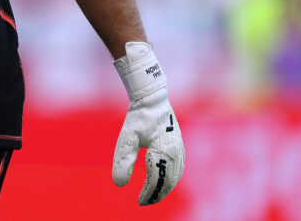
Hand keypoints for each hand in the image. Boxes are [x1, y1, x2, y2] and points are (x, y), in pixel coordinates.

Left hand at [112, 42, 184, 204]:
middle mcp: (176, 152)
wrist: (152, 98)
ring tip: (151, 195)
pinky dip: (170, 179)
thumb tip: (119, 184)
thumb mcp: (127, 138)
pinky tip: (161, 182)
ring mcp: (180, 149)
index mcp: (165, 151)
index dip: (148, 194)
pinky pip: (178, 169)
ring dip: (165, 188)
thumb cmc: (138, 117)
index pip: (157, 180)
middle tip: (143, 202)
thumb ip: (124, 161)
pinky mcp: (180, 146)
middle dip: (157, 194)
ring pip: (175, 176)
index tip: (138, 202)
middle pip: (169, 182)